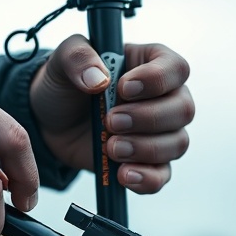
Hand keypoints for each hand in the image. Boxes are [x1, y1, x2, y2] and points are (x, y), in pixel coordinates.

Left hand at [30, 34, 193, 193]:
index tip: (123, 89)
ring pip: (177, 144)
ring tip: (111, 147)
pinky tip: (124, 174)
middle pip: (184, 109)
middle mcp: (165, 98)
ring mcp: (160, 133)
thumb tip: (98, 79)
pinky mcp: (148, 162)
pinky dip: (146, 178)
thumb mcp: (63, 60)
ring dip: (145, 149)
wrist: (52, 122)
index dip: (157, 79)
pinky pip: (162, 175)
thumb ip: (77, 57)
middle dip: (148, 119)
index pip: (176, 68)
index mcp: (151, 64)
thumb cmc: (67, 85)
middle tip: (111, 122)